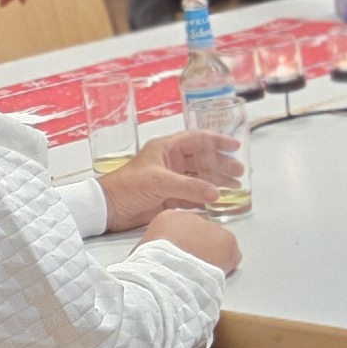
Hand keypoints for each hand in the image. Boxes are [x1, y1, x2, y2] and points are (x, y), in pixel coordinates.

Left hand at [102, 132, 240, 229]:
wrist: (108, 208)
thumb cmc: (126, 186)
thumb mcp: (159, 182)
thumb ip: (189, 187)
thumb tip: (216, 192)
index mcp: (166, 149)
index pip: (197, 139)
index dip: (217, 141)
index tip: (234, 145)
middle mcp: (170, 162)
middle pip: (202, 159)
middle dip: (221, 164)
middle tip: (238, 171)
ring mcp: (170, 180)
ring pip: (200, 178)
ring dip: (217, 182)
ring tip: (235, 187)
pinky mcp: (169, 198)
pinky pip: (193, 195)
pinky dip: (206, 197)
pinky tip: (219, 199)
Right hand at [144, 208, 241, 274]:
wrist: (167, 275)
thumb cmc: (153, 267)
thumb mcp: (143, 251)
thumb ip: (155, 246)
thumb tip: (154, 255)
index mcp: (168, 217)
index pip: (180, 226)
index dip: (182, 243)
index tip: (181, 255)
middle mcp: (192, 218)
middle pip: (199, 232)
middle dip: (198, 248)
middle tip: (192, 266)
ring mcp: (211, 228)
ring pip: (216, 241)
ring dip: (212, 255)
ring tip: (202, 272)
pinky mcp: (227, 240)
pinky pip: (231, 253)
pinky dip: (227, 263)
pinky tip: (214, 273)